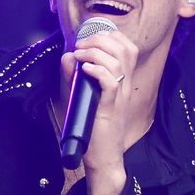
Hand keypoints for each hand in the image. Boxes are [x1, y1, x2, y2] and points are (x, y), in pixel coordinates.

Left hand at [62, 26, 143, 194]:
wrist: (102, 158)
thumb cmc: (93, 129)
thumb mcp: (81, 96)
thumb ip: (73, 76)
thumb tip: (66, 57)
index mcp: (122, 81)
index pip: (128, 48)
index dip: (111, 35)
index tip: (89, 38)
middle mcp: (125, 86)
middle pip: (125, 49)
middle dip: (100, 40)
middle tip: (81, 46)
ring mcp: (120, 97)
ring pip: (118, 62)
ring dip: (95, 53)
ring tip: (79, 56)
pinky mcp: (111, 109)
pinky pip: (111, 82)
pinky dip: (97, 71)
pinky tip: (84, 69)